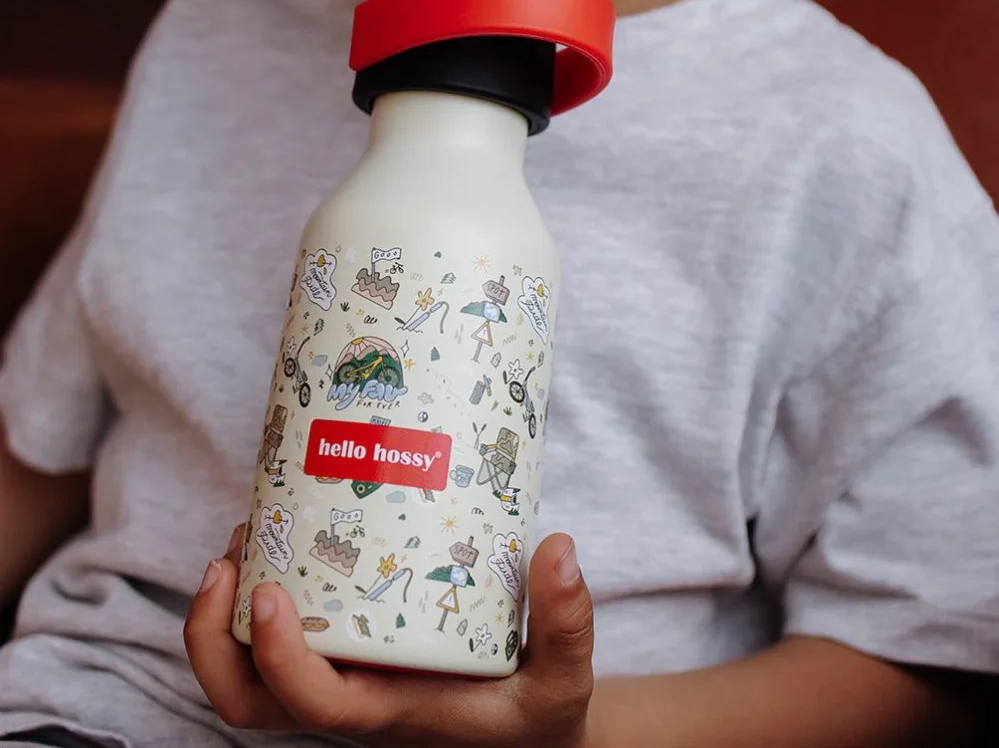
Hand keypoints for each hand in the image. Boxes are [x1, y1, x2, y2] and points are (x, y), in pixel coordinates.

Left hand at [184, 524, 594, 745]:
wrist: (525, 730)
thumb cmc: (536, 710)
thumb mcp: (564, 678)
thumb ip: (567, 622)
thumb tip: (559, 548)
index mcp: (390, 711)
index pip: (313, 706)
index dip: (277, 658)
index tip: (270, 594)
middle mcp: (349, 697)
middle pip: (246, 700)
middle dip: (211, 638)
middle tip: (228, 558)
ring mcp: (338, 675)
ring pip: (244, 672)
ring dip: (223, 611)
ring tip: (244, 533)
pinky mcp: (342, 650)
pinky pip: (274, 634)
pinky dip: (254, 594)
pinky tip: (281, 536)